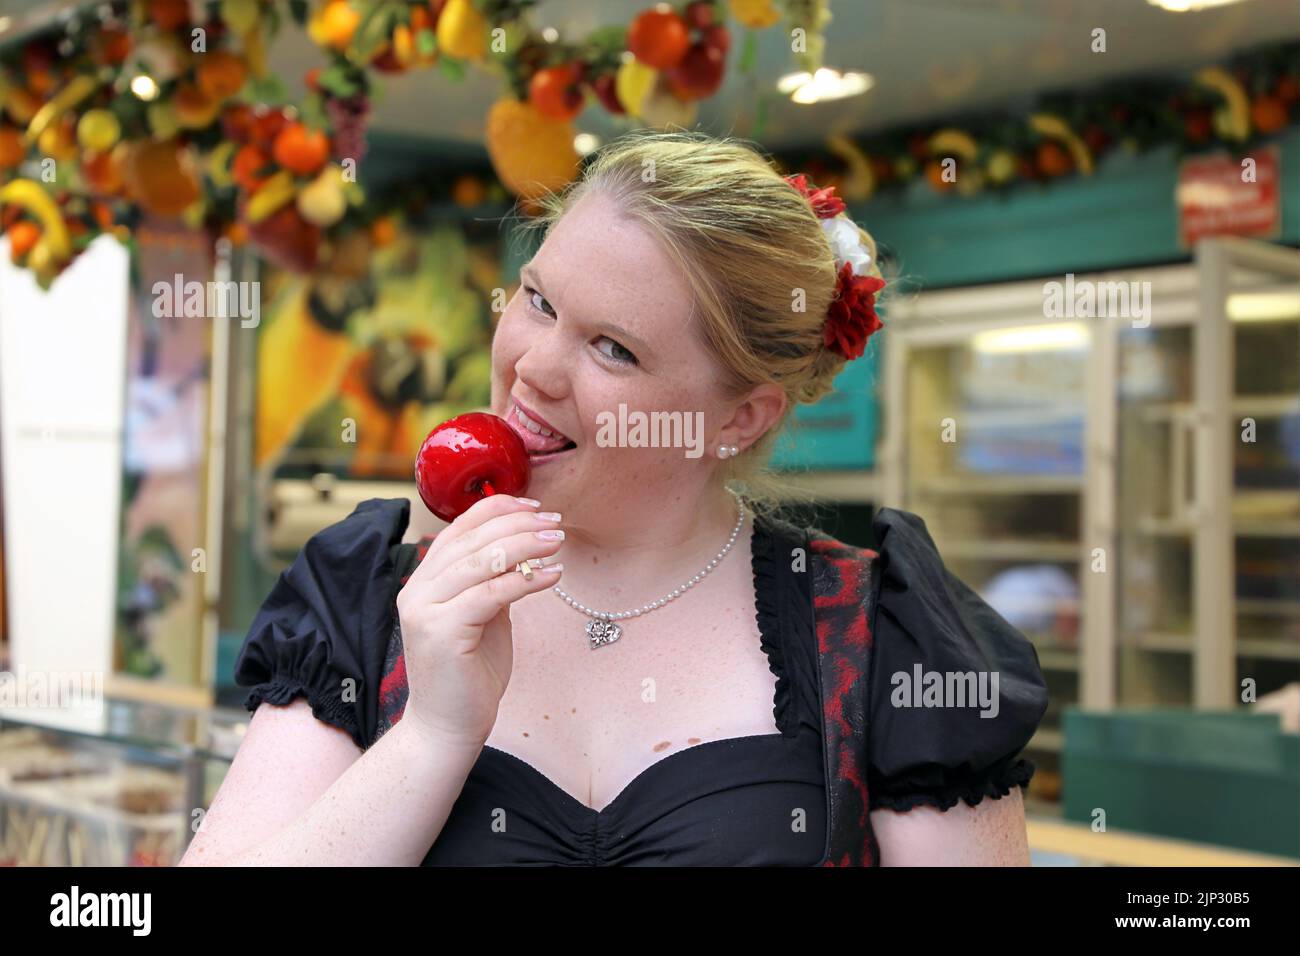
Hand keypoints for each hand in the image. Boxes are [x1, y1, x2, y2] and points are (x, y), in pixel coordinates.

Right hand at [394, 494, 563, 747]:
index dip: (498, 509)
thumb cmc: (469, 672)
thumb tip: (524, 547)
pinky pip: (491, 594)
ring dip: (525, 545)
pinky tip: (552, 575)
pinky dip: (525, 580)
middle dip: (519, 524)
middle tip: (556, 522)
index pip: (459, 528)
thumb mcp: (481, 615)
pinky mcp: (441, 631)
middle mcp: (416, 589)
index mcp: (423, 580)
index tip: (535, 506)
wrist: (447, 727)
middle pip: (473, 539)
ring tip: (558, 541)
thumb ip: (491, 580)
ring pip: (481, 561)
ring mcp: (424, 610)